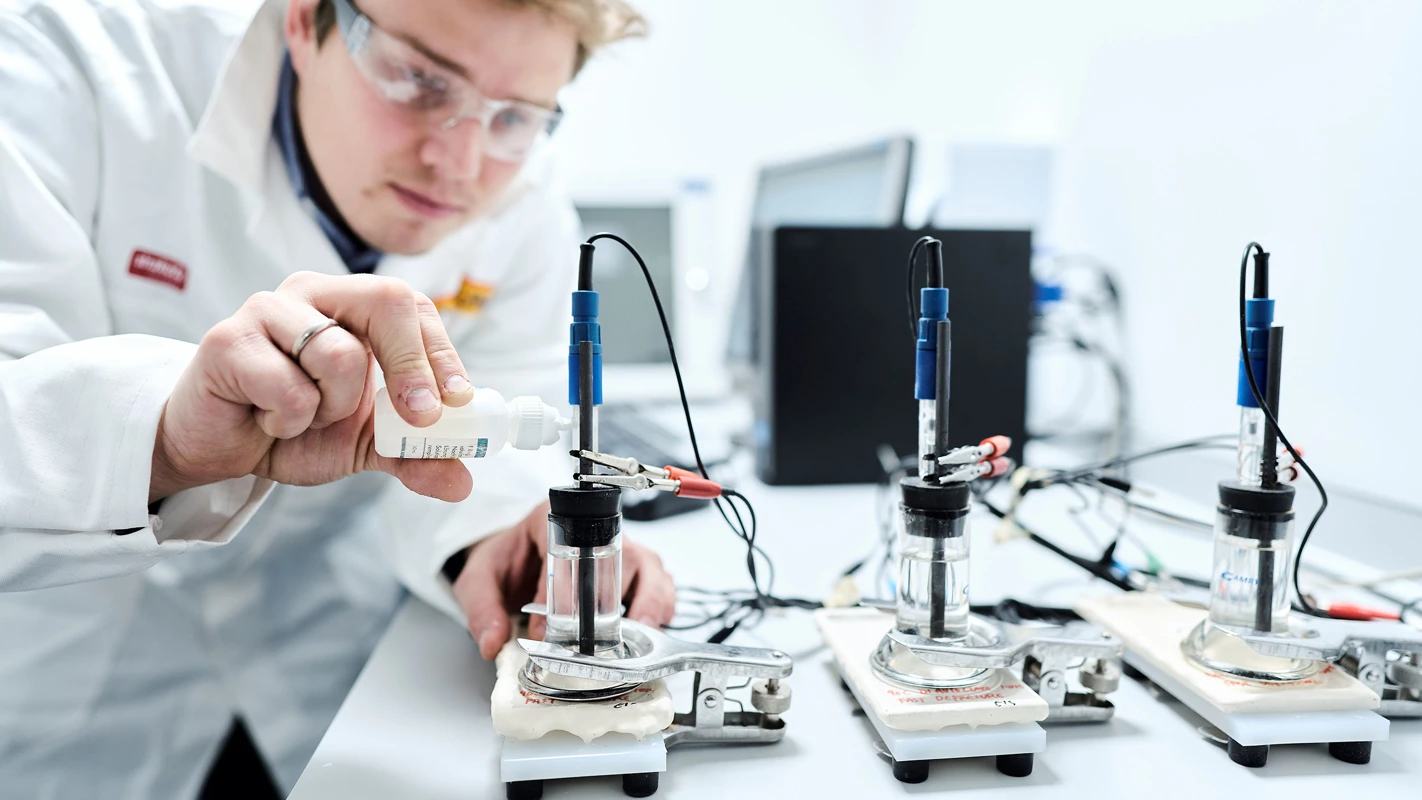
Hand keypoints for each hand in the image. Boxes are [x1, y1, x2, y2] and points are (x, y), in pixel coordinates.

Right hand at [150, 272, 475, 502]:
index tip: (459, 401)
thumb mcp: (364, 444)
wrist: (218, 446)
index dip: (441, 352)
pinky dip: (289, 421)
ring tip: (303, 415)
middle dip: (411, 367)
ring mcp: (267, 309)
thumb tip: (462, 483)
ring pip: (340, 354)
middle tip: (415, 416)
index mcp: (350, 304)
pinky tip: (266, 418)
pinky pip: (289, 388)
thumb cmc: (291, 426)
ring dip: (334, 408)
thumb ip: (413, 455)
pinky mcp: (227, 340)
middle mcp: (312, 293)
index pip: (413, 305)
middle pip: (386, 302)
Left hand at [454, 501, 676, 659]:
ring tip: (639, 636)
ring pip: (650, 568)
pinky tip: (648, 633)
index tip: (549, 629)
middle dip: (617, 600)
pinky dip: (660, 609)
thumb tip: (493, 641)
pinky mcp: (634, 571)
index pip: (567, 551)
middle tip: (602, 639)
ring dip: (649, 604)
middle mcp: (594, 530)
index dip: (560, 594)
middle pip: (622, 556)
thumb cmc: (506, 562)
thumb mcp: (478, 580)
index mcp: (551, 520)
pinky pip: (660, 585)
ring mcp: (619, 549)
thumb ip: (481, 609)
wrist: (516, 561)